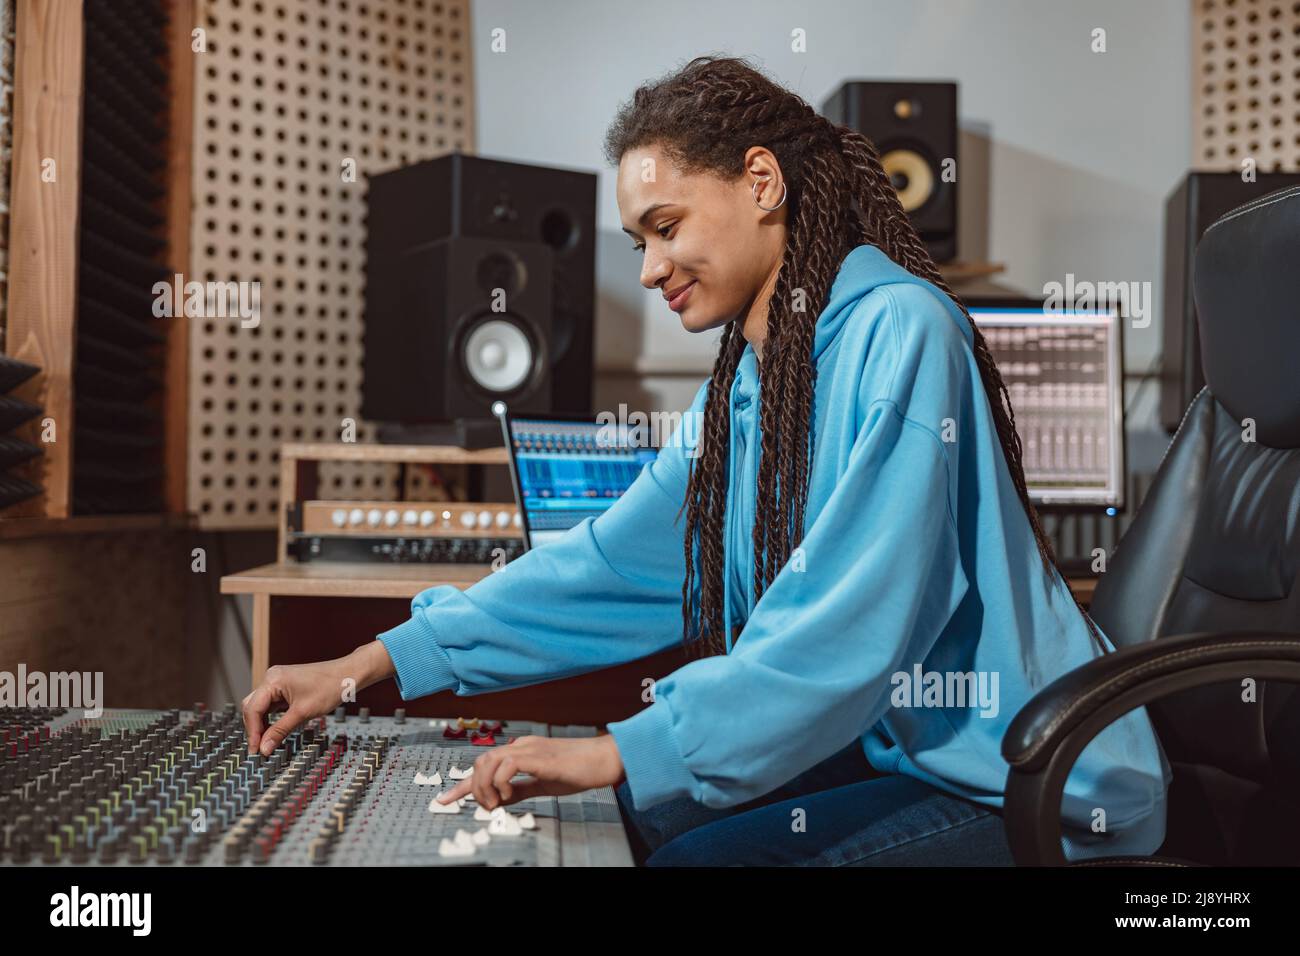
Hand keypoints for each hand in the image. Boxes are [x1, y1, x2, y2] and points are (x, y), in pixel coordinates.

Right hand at [241, 640, 394, 755]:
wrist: (348, 674)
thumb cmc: (329, 688)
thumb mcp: (303, 713)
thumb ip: (280, 731)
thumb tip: (264, 748)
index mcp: (273, 680)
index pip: (252, 709)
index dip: (252, 732)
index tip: (255, 750)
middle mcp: (272, 678)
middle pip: (252, 707)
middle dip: (254, 728)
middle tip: (259, 749)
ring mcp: (278, 681)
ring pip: (261, 706)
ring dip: (262, 724)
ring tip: (266, 743)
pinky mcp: (285, 687)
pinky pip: (271, 704)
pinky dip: (271, 718)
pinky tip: (274, 731)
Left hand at [436, 734, 624, 810]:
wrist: (604, 760)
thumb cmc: (579, 770)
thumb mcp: (543, 784)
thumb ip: (520, 789)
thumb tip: (499, 800)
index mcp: (522, 752)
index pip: (484, 765)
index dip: (462, 785)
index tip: (445, 800)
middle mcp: (521, 746)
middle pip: (480, 761)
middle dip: (474, 788)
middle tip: (486, 807)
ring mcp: (529, 749)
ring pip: (489, 761)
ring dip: (486, 786)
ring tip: (496, 803)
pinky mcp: (539, 756)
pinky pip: (508, 765)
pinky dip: (502, 783)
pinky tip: (510, 795)